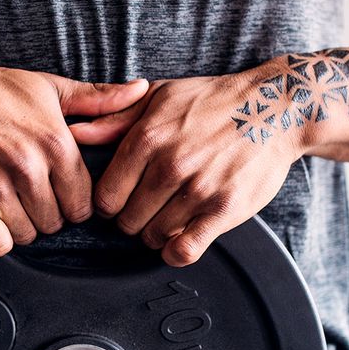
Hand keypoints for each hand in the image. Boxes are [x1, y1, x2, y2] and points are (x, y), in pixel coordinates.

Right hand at [0, 45, 148, 255]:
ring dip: (21, 224)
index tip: (57, 192)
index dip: (72, 202)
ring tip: (8, 198)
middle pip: (56, 223)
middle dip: (47, 213)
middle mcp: (28, 167)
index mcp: (55, 143)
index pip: (84, 203)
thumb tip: (142, 90)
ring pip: (28, 235)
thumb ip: (98, 99)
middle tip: (29, 193)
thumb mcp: (49, 88)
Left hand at [70, 60, 300, 265]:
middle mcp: (170, 165)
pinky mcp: (225, 209)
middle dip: (131, 220)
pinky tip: (179, 242)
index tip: (121, 201)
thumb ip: (115, 118)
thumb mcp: (160, 96)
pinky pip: (185, 250)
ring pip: (153, 237)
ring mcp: (198, 189)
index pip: (105, 196)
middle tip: (145, 211)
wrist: (274, 108)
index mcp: (147, 138)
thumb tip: (74, 134)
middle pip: (126, 221)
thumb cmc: (212, 102)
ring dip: (156, 235)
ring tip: (167, 218)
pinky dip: (175, 253)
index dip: (109, 204)